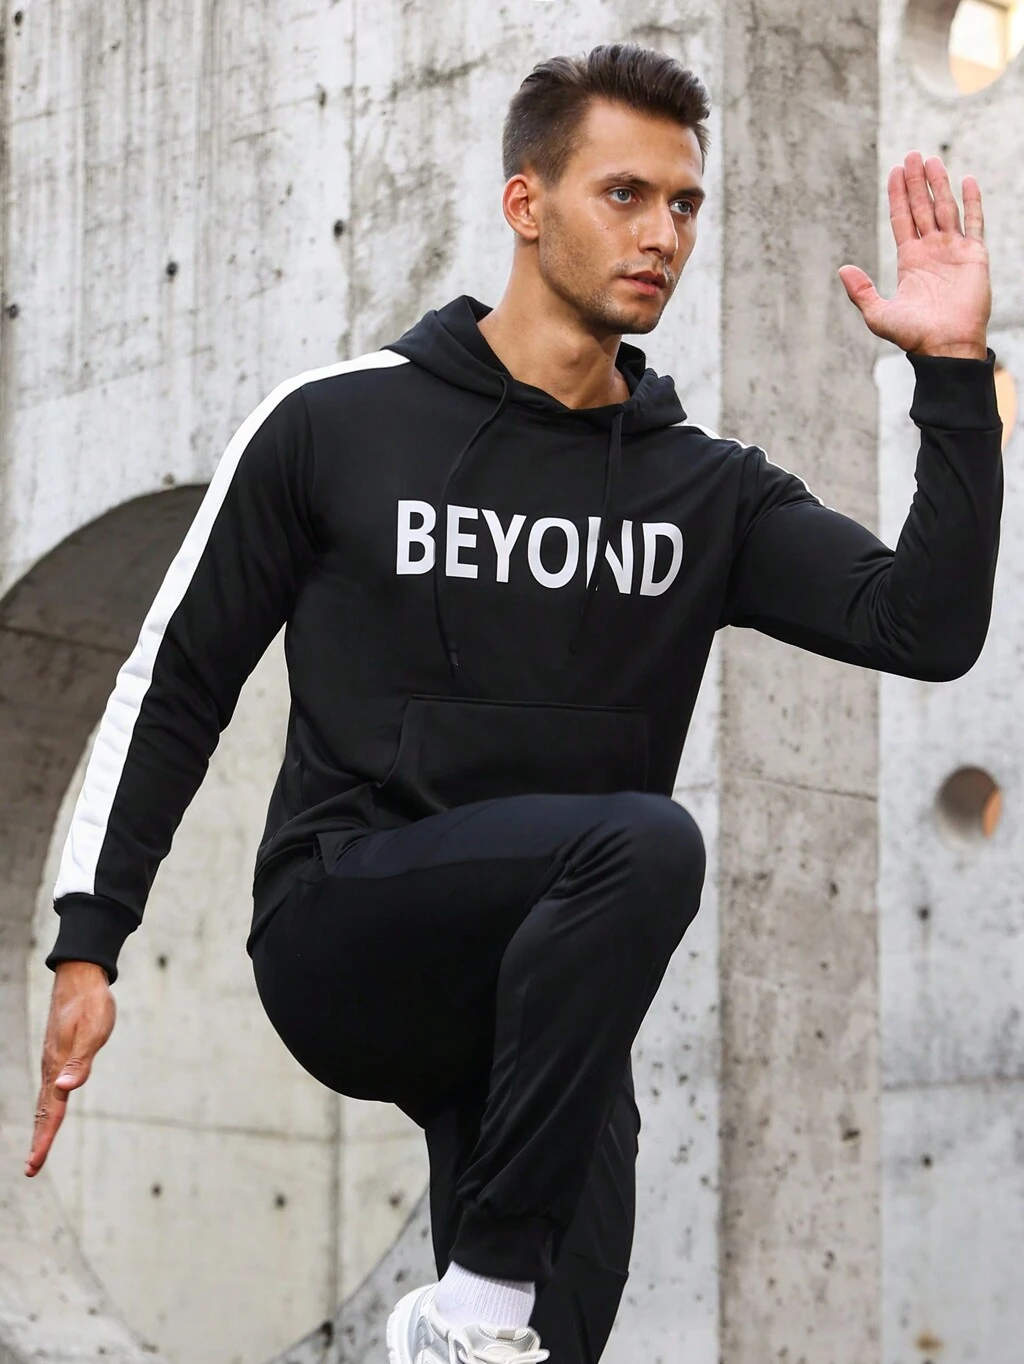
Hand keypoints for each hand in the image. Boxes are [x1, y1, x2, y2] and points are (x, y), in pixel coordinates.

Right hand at [25, 960, 115, 1176]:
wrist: (81, 976)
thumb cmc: (92, 1003)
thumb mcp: (94, 1031)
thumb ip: (80, 1062)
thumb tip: (65, 1088)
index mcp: (58, 1066)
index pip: (51, 1111)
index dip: (44, 1139)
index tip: (33, 1166)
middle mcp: (51, 1067)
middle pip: (43, 1111)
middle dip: (39, 1140)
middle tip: (31, 1168)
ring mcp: (53, 1060)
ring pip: (45, 1099)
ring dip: (41, 1124)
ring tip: (38, 1147)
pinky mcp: (58, 1052)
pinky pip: (50, 1087)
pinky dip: (47, 1105)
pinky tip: (49, 1108)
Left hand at [839, 152, 990, 359]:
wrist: (945, 346)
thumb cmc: (913, 335)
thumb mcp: (878, 314)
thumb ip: (860, 291)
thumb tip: (842, 269)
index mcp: (909, 260)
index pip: (902, 219)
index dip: (898, 196)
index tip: (895, 171)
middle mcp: (931, 251)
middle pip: (922, 207)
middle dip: (916, 182)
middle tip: (911, 154)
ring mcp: (953, 250)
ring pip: (945, 208)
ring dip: (939, 184)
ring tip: (931, 160)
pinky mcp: (974, 255)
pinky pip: (974, 222)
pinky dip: (972, 202)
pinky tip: (966, 180)